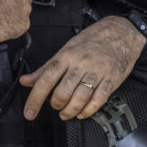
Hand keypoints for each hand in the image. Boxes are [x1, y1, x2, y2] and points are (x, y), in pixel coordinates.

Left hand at [20, 16, 144, 120]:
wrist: (121, 33)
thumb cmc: (92, 41)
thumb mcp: (66, 50)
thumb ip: (45, 68)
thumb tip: (25, 81)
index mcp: (66, 56)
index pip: (45, 80)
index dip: (35, 99)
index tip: (29, 113)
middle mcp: (80, 64)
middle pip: (63, 92)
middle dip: (56, 105)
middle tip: (56, 108)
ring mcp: (97, 72)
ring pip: (80, 98)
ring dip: (71, 111)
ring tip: (67, 113)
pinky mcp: (111, 79)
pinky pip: (99, 99)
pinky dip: (89, 110)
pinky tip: (83, 113)